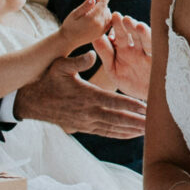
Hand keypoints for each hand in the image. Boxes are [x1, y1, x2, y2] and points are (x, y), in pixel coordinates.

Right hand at [12, 60, 146, 139]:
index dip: (131, 106)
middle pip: (118, 119)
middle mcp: (88, 112)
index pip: (114, 102)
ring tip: (150, 131)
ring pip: (114, 129)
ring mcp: (86, 123)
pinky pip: (106, 133)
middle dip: (138, 122)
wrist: (32, 102)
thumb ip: (77, 61)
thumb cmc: (48, 80)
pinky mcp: (84, 128)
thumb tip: (92, 54)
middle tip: (157, 123)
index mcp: (86, 96)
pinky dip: (120, 135)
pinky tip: (132, 135)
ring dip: (132, 130)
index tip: (148, 108)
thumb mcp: (60, 66)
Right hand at [53, 0, 113, 55]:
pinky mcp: (101, 33)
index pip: (103, 4)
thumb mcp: (74, 14)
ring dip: (105, 8)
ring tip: (97, 4)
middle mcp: (99, 25)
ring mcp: (101, 30)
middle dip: (103, 1)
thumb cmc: (69, 25)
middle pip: (106, 9)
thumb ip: (85, 6)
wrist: (68, 40)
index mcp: (93, 18)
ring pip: (108, 15)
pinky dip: (106, 16)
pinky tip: (101, 12)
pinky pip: (108, 22)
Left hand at [101, 14, 152, 100]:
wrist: (147, 95)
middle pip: (131, 34)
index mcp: (123, 48)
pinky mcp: (160, 59)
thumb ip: (105, 53)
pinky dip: (155, 44)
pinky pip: (158, 50)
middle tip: (120, 17)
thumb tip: (94, 37)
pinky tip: (153, 39)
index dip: (115, 25)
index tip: (111, 16)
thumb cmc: (129, 83)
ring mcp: (149, 53)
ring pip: (145, 39)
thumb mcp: (113, 70)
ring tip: (136, 25)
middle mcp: (137, 47)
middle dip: (126, 26)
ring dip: (141, 32)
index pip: (118, 34)